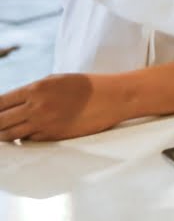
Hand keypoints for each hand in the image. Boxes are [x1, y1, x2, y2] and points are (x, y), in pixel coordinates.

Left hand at [0, 73, 128, 141]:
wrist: (115, 97)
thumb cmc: (88, 85)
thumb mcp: (57, 80)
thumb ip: (33, 90)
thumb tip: (12, 101)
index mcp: (36, 88)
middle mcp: (36, 106)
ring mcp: (44, 123)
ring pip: (9, 135)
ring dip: (3, 135)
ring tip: (2, 134)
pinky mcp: (54, 136)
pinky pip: (29, 140)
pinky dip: (24, 138)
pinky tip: (25, 135)